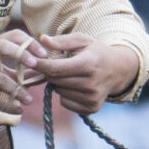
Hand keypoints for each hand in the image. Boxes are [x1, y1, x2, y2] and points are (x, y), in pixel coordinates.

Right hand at [0, 33, 31, 118]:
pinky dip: (8, 106)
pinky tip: (17, 110)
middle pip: (2, 46)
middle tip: (38, 64)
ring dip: (18, 90)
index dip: (28, 42)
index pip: (11, 35)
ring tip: (29, 100)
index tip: (43, 54)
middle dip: (22, 53)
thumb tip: (39, 72)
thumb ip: (11, 66)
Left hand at [17, 32, 139, 114]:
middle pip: (54, 80)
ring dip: (59, 83)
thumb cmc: (96, 52)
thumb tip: (41, 39)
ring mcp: (91, 98)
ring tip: (71, 74)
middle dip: (50, 72)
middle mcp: (90, 84)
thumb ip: (61, 41)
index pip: (55, 68)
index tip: (30, 60)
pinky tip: (76, 85)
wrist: (118, 70)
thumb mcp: (81, 40)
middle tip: (58, 64)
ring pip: (58, 91)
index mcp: (88, 64)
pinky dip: (65, 94)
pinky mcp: (91, 108)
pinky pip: (65, 102)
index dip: (39, 65)